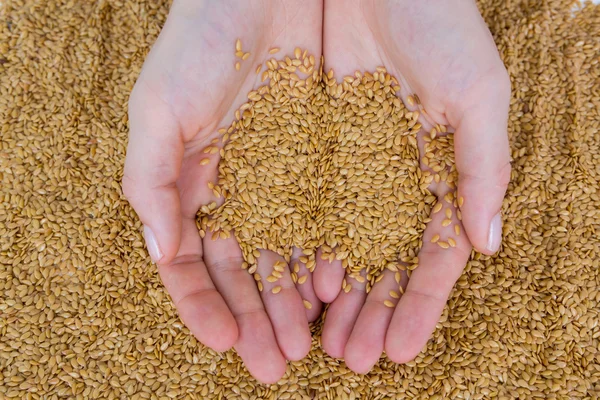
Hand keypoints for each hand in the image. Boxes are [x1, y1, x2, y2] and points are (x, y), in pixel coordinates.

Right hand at [122, 0, 322, 382]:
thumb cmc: (198, 44)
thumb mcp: (158, 110)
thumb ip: (149, 183)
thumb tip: (160, 254)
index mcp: (187, 185)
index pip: (190, 262)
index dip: (203, 306)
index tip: (224, 342)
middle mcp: (232, 191)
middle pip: (242, 270)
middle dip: (255, 319)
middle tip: (274, 365)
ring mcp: (276, 179)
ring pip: (283, 254)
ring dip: (291, 301)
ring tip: (308, 342)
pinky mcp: (317, 162)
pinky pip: (321, 219)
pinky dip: (324, 256)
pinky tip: (333, 290)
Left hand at [315, 0, 510, 371]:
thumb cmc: (441, 25)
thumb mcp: (478, 93)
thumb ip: (485, 168)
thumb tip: (490, 246)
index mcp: (443, 177)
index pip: (433, 258)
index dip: (419, 306)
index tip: (400, 350)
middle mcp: (398, 184)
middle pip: (384, 264)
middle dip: (370, 315)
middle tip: (352, 361)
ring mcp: (356, 172)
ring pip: (344, 247)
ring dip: (333, 298)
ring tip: (319, 341)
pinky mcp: (318, 153)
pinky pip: (310, 211)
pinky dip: (304, 250)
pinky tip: (297, 287)